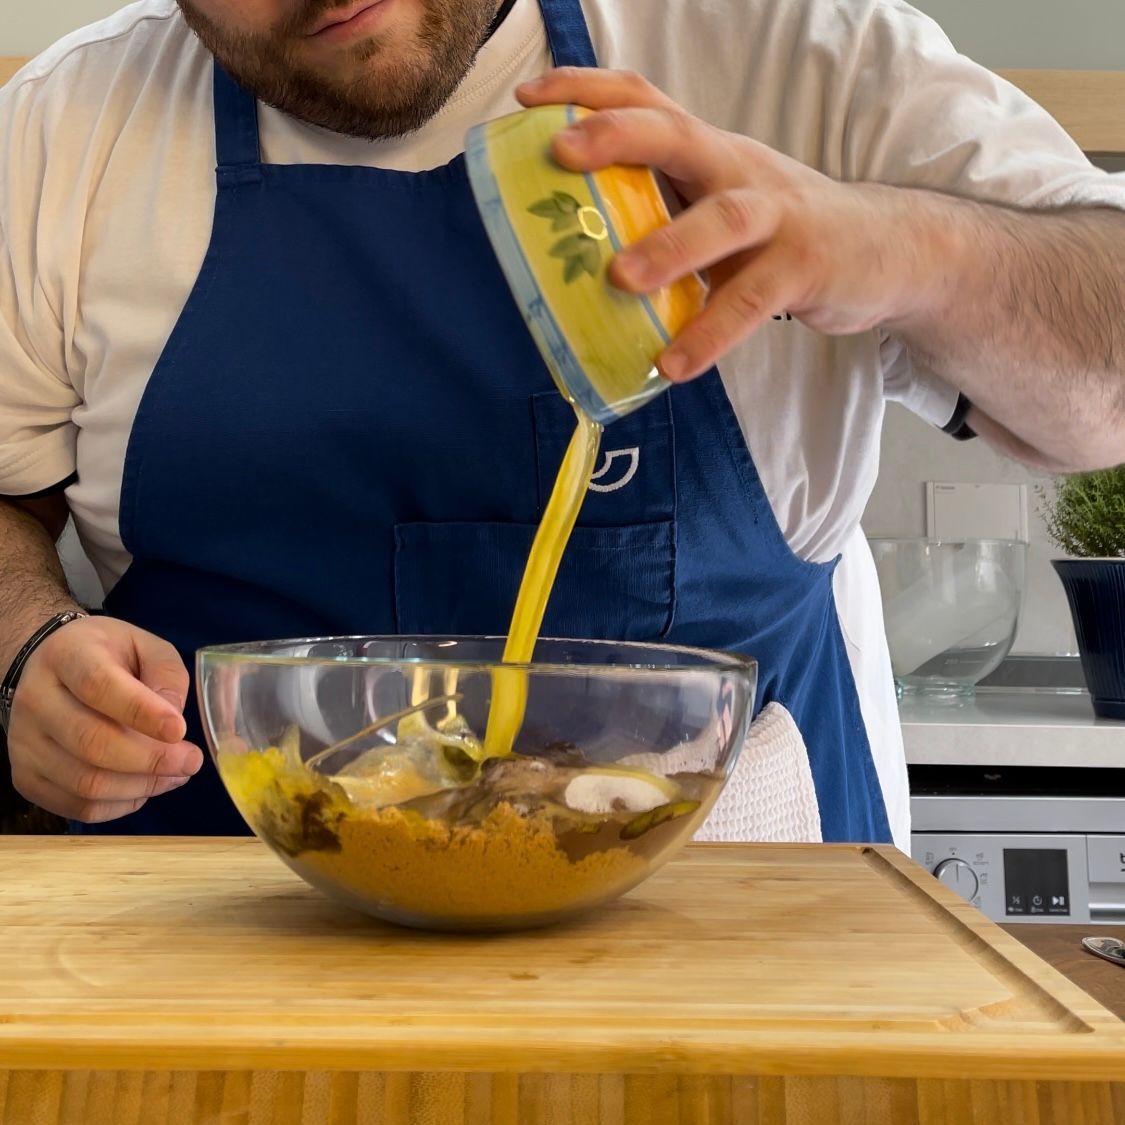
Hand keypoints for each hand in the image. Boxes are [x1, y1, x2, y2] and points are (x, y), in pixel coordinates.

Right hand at [7, 616, 202, 822]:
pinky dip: (121, 804)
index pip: (98, 686)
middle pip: (91, 742)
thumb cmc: (108, 657)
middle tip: (191, 761)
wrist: (52, 669)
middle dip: (151, 760)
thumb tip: (173, 722)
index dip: (142, 712)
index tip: (180, 730)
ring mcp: (24, 742)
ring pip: (86, 782)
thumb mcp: (146, 646)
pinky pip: (78, 806)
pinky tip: (145, 786)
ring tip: (175, 774)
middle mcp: (36, 699)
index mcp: (68, 655)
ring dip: (142, 786)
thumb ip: (166, 676)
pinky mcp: (26, 777)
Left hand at [517, 69, 939, 380]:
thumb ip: (664, 209)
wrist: (886, 249)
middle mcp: (738, 170)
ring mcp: (776, 216)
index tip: (528, 97)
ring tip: (620, 279)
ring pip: (721, 218)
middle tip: (561, 155)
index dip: (587, 90)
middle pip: (676, 135)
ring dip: (668, 245)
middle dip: (617, 137)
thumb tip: (572, 243)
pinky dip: (710, 334)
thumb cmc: (782, 231)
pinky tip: (672, 364)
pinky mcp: (804, 268)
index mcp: (709, 151)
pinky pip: (751, 303)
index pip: (645, 99)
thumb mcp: (721, 203)